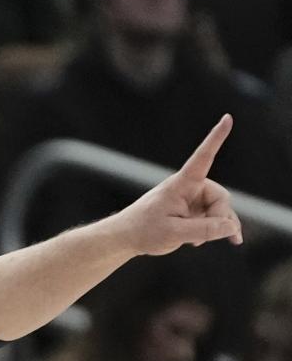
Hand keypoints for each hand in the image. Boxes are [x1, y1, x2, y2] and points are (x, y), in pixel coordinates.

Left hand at [117, 114, 242, 255]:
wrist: (127, 237)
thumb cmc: (144, 231)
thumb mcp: (174, 234)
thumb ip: (204, 230)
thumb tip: (231, 227)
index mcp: (180, 184)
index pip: (202, 158)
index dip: (215, 138)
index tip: (227, 118)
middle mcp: (189, 187)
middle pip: (221, 197)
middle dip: (220, 217)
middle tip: (201, 238)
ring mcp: (192, 199)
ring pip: (221, 210)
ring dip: (217, 227)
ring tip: (198, 242)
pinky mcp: (194, 211)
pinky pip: (216, 219)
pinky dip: (219, 230)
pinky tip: (224, 241)